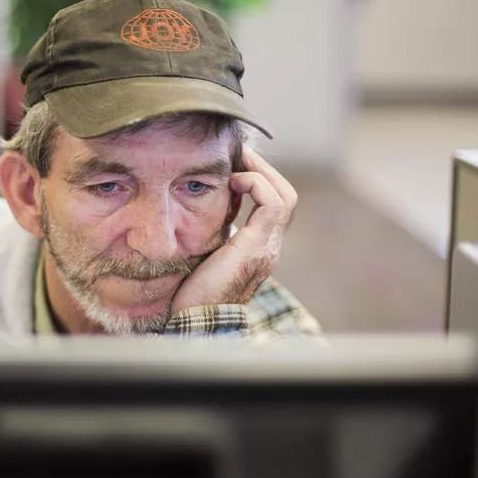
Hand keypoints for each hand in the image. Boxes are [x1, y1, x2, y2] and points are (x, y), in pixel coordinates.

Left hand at [170, 145, 296, 312]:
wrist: (194, 323)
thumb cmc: (191, 296)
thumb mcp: (203, 256)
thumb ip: (212, 236)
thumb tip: (197, 212)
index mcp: (258, 250)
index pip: (273, 207)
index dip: (259, 181)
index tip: (234, 165)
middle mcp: (269, 248)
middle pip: (286, 197)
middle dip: (264, 170)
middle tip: (240, 154)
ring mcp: (267, 248)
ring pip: (284, 197)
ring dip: (262, 172)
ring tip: (239, 161)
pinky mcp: (256, 247)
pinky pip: (271, 204)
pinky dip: (256, 184)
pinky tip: (234, 180)